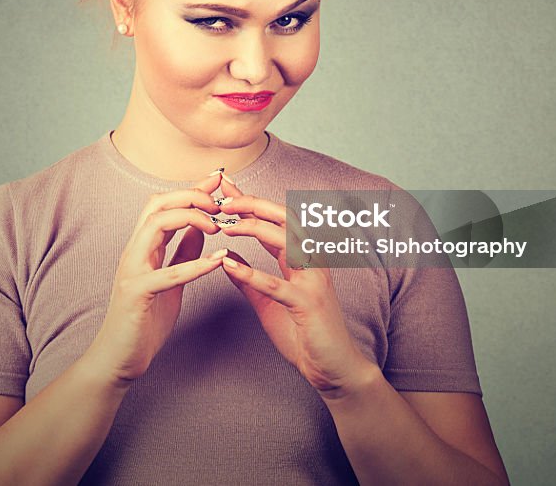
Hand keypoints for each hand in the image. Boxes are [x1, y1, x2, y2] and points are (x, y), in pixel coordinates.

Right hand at [83, 172, 227, 386]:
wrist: (118, 358)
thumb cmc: (143, 320)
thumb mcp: (170, 280)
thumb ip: (182, 253)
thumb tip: (201, 227)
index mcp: (142, 247)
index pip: (163, 204)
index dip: (191, 188)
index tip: (218, 179)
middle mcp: (133, 252)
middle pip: (157, 204)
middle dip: (191, 195)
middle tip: (220, 203)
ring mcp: (132, 271)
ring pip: (156, 225)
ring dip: (191, 218)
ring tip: (218, 227)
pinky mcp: (137, 294)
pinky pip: (169, 272)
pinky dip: (196, 264)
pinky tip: (219, 261)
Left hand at [217, 176, 380, 397]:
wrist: (333, 368)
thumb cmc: (305, 334)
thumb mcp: (269, 302)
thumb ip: (249, 280)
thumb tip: (225, 257)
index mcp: (301, 259)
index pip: (273, 221)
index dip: (249, 202)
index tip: (223, 186)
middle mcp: (310, 262)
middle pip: (283, 220)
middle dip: (253, 203)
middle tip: (222, 197)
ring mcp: (312, 281)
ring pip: (285, 241)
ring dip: (253, 228)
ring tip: (224, 224)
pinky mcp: (308, 304)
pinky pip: (277, 284)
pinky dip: (251, 273)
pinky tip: (228, 265)